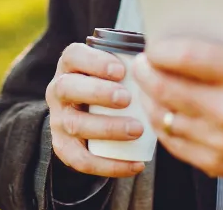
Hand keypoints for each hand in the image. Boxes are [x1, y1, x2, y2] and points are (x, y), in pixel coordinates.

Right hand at [45, 42, 146, 177]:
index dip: (95, 61)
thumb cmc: (110, 85)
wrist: (86, 116)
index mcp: (70, 65)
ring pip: (74, 124)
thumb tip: (164, 59)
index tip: (121, 70)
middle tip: (127, 99)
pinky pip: (81, 159)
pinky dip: (109, 165)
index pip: (73, 56)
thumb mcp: (113, 68)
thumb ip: (132, 61)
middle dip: (98, 93)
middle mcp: (58, 90)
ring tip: (137, 129)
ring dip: (107, 127)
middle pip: (68, 88)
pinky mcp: (63, 147)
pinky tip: (136, 164)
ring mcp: (59, 120)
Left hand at [132, 14, 222, 189]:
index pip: (190, 57)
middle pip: (168, 87)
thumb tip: (209, 6)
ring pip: (163, 116)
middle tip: (142, 61)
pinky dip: (160, 122)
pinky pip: (172, 141)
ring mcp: (222, 140)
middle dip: (147, 70)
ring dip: (148, 96)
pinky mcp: (215, 162)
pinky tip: (161, 107)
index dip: (161, 48)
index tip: (154, 44)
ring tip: (148, 81)